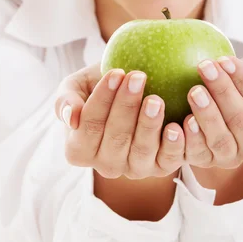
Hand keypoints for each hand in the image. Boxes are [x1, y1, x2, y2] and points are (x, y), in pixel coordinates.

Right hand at [54, 63, 184, 178]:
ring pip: (140, 152)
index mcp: (78, 149)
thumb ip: (65, 99)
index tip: (116, 72)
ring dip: (148, 125)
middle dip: (127, 106)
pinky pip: (167, 161)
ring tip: (156, 99)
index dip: (102, 100)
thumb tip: (70, 117)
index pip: (88, 126)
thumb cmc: (100, 84)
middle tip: (138, 77)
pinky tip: (176, 126)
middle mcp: (105, 165)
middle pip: (115, 139)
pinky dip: (173, 146)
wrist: (131, 88)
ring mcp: (133, 168)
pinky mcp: (160, 167)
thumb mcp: (77, 85)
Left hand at [182, 56, 242, 168]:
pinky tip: (183, 121)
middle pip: (241, 121)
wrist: (223, 93)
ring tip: (194, 91)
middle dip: (222, 92)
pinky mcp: (207, 161)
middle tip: (204, 67)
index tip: (225, 60)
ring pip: (221, 140)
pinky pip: (198, 154)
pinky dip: (190, 140)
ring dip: (207, 115)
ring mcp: (233, 157)